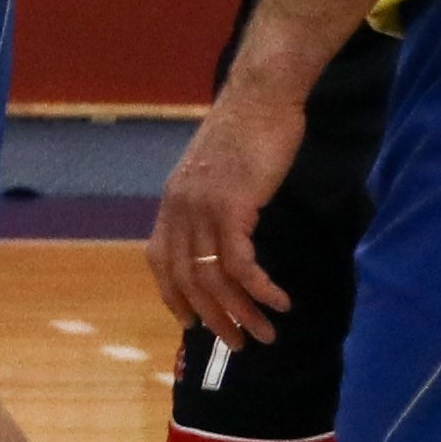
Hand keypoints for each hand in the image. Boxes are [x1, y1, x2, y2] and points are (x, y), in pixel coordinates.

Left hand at [150, 67, 307, 346]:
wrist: (261, 97)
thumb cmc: (247, 131)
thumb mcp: (217, 173)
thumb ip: (212, 204)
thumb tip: (224, 237)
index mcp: (172, 201)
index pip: (161, 261)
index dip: (174, 296)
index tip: (192, 322)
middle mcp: (179, 208)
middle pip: (188, 279)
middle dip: (213, 318)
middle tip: (238, 344)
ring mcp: (202, 208)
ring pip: (214, 278)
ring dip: (241, 313)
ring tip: (265, 334)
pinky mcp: (231, 207)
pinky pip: (240, 263)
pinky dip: (259, 288)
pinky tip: (279, 301)